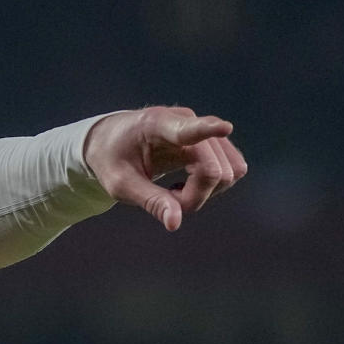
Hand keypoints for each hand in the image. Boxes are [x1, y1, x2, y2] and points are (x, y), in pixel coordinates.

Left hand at [83, 107, 246, 230]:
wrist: (111, 140)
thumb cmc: (113, 159)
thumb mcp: (121, 185)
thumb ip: (150, 201)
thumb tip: (175, 223)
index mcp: (155, 126)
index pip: (186, 129)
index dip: (208, 129)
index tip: (224, 128)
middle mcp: (185, 120)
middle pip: (214, 170)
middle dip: (195, 196)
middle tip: (164, 200)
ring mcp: (203, 128)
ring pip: (229, 171)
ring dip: (205, 192)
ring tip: (173, 191)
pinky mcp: (214, 141)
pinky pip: (232, 170)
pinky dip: (212, 186)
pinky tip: (186, 184)